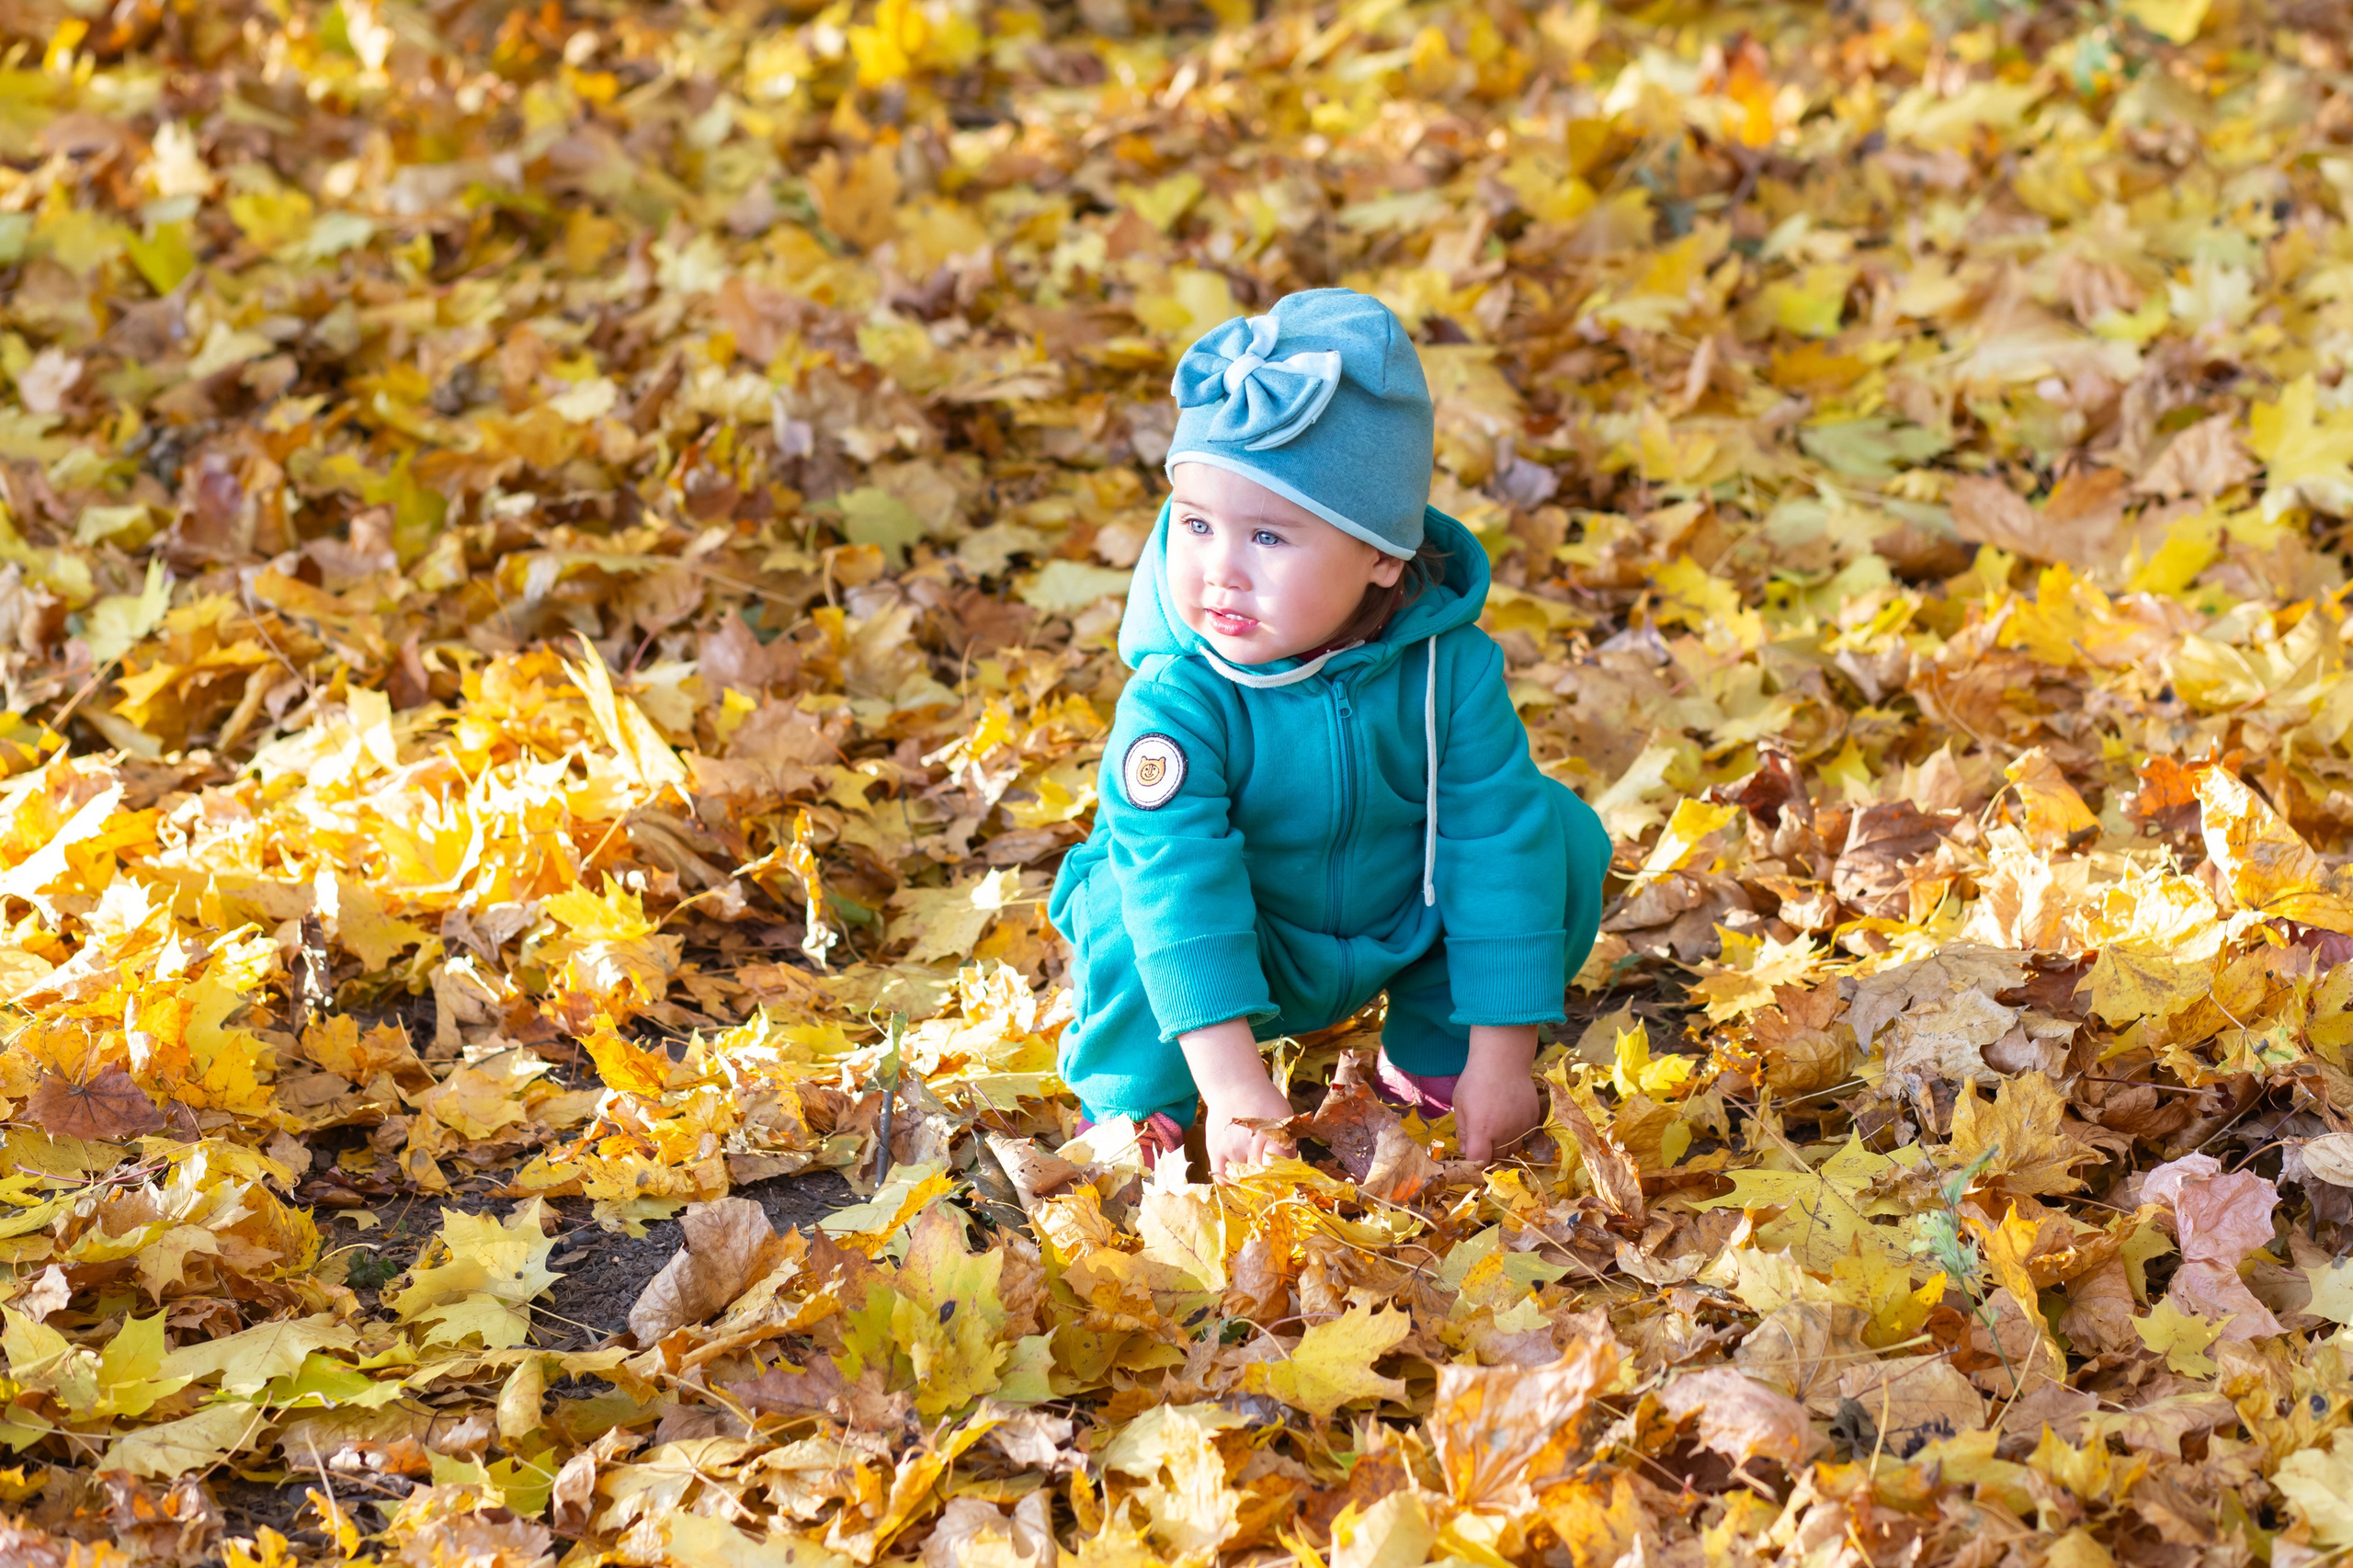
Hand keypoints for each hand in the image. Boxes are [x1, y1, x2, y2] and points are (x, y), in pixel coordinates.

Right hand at [1178, 1018, 1295, 1175]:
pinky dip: (1230, 1179)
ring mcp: (1232, 1150)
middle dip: (1270, 1175)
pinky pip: (1223, 1177)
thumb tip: (1290, 1166)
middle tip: (1269, 1167)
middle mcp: (1251, 1146)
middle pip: (1264, 1177)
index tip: (1288, 1173)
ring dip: (1251, 1174)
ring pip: (1245, 1178)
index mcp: (1273, 1136)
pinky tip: (1237, 1171)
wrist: (1233, 1085)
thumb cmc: (1263, 1100)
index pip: (1283, 1167)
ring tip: (1252, 1160)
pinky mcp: (1215, 1151)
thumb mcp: (1284, 1116)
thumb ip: (1288, 1142)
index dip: (1288, 1172)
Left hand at [1454, 1024, 1542, 1161]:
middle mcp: (1503, 1133)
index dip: (1475, 1164)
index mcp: (1481, 1130)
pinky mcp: (1533, 1120)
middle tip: (1483, 1138)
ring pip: (1513, 1150)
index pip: (1479, 1161)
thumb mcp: (1460, 1104)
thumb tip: (1466, 1151)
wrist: (1504, 1060)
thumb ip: (1463, 1131)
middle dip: (1488, 1153)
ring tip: (1497, 1127)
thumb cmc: (1475, 1080)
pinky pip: (1526, 1137)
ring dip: (1504, 1145)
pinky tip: (1510, 1119)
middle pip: (1497, 1158)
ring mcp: (1521, 1127)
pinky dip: (1518, 1135)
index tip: (1472, 1158)